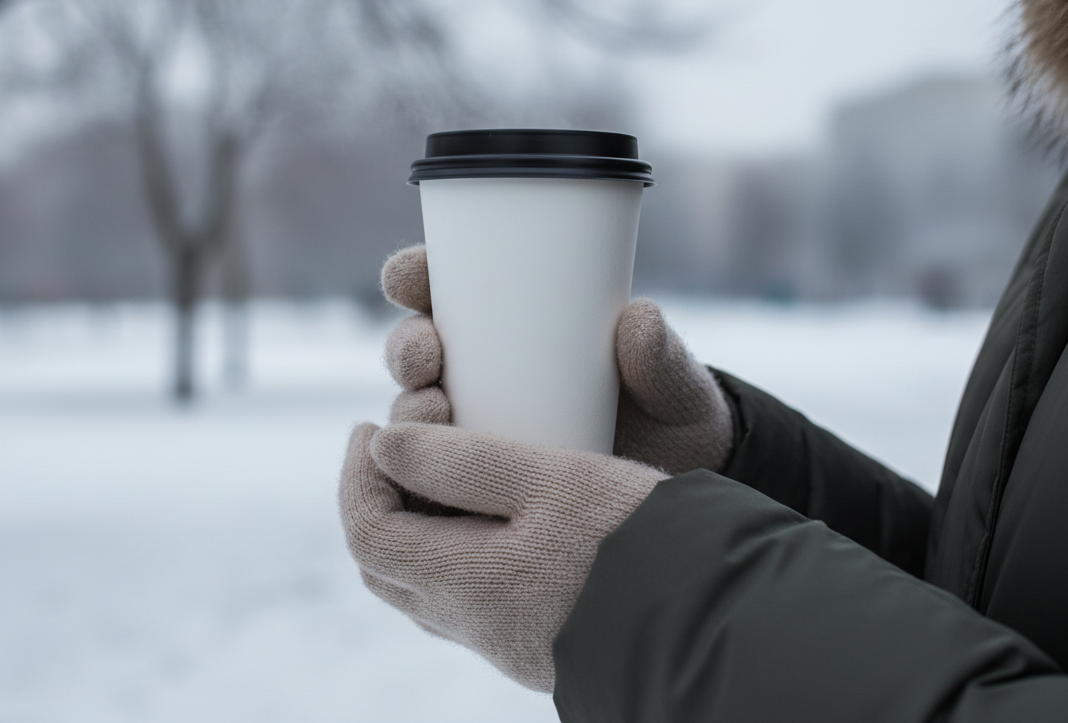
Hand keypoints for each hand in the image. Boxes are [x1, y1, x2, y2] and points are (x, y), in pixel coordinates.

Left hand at [339, 420, 667, 691]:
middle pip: (386, 564)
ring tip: (437, 473)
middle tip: (392, 447)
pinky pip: (466, 599)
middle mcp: (474, 623)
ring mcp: (504, 641)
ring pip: (423, 586)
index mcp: (465, 582)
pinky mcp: (537, 643)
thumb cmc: (636, 539)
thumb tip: (382, 446)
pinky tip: (489, 519)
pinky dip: (452, 551)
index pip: (367, 532)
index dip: (355, 475)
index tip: (371, 423)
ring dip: (414, 526)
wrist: (712, 620)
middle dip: (374, 499)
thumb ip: (461, 462)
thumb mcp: (550, 478)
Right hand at [380, 244, 734, 473]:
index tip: (412, 275)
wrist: (678, 505)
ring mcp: (473, 434)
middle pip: (414, 352)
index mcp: (515, 329)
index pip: (448, 291)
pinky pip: (424, 484)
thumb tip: (639, 318)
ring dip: (406, 409)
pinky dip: (409, 477)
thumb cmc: (670, 422)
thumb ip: (661, 358)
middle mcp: (481, 377)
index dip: (414, 275)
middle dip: (406, 347)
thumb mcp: (674, 388)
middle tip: (427, 355)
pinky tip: (414, 478)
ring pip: (411, 416)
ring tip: (432, 411)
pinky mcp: (472, 491)